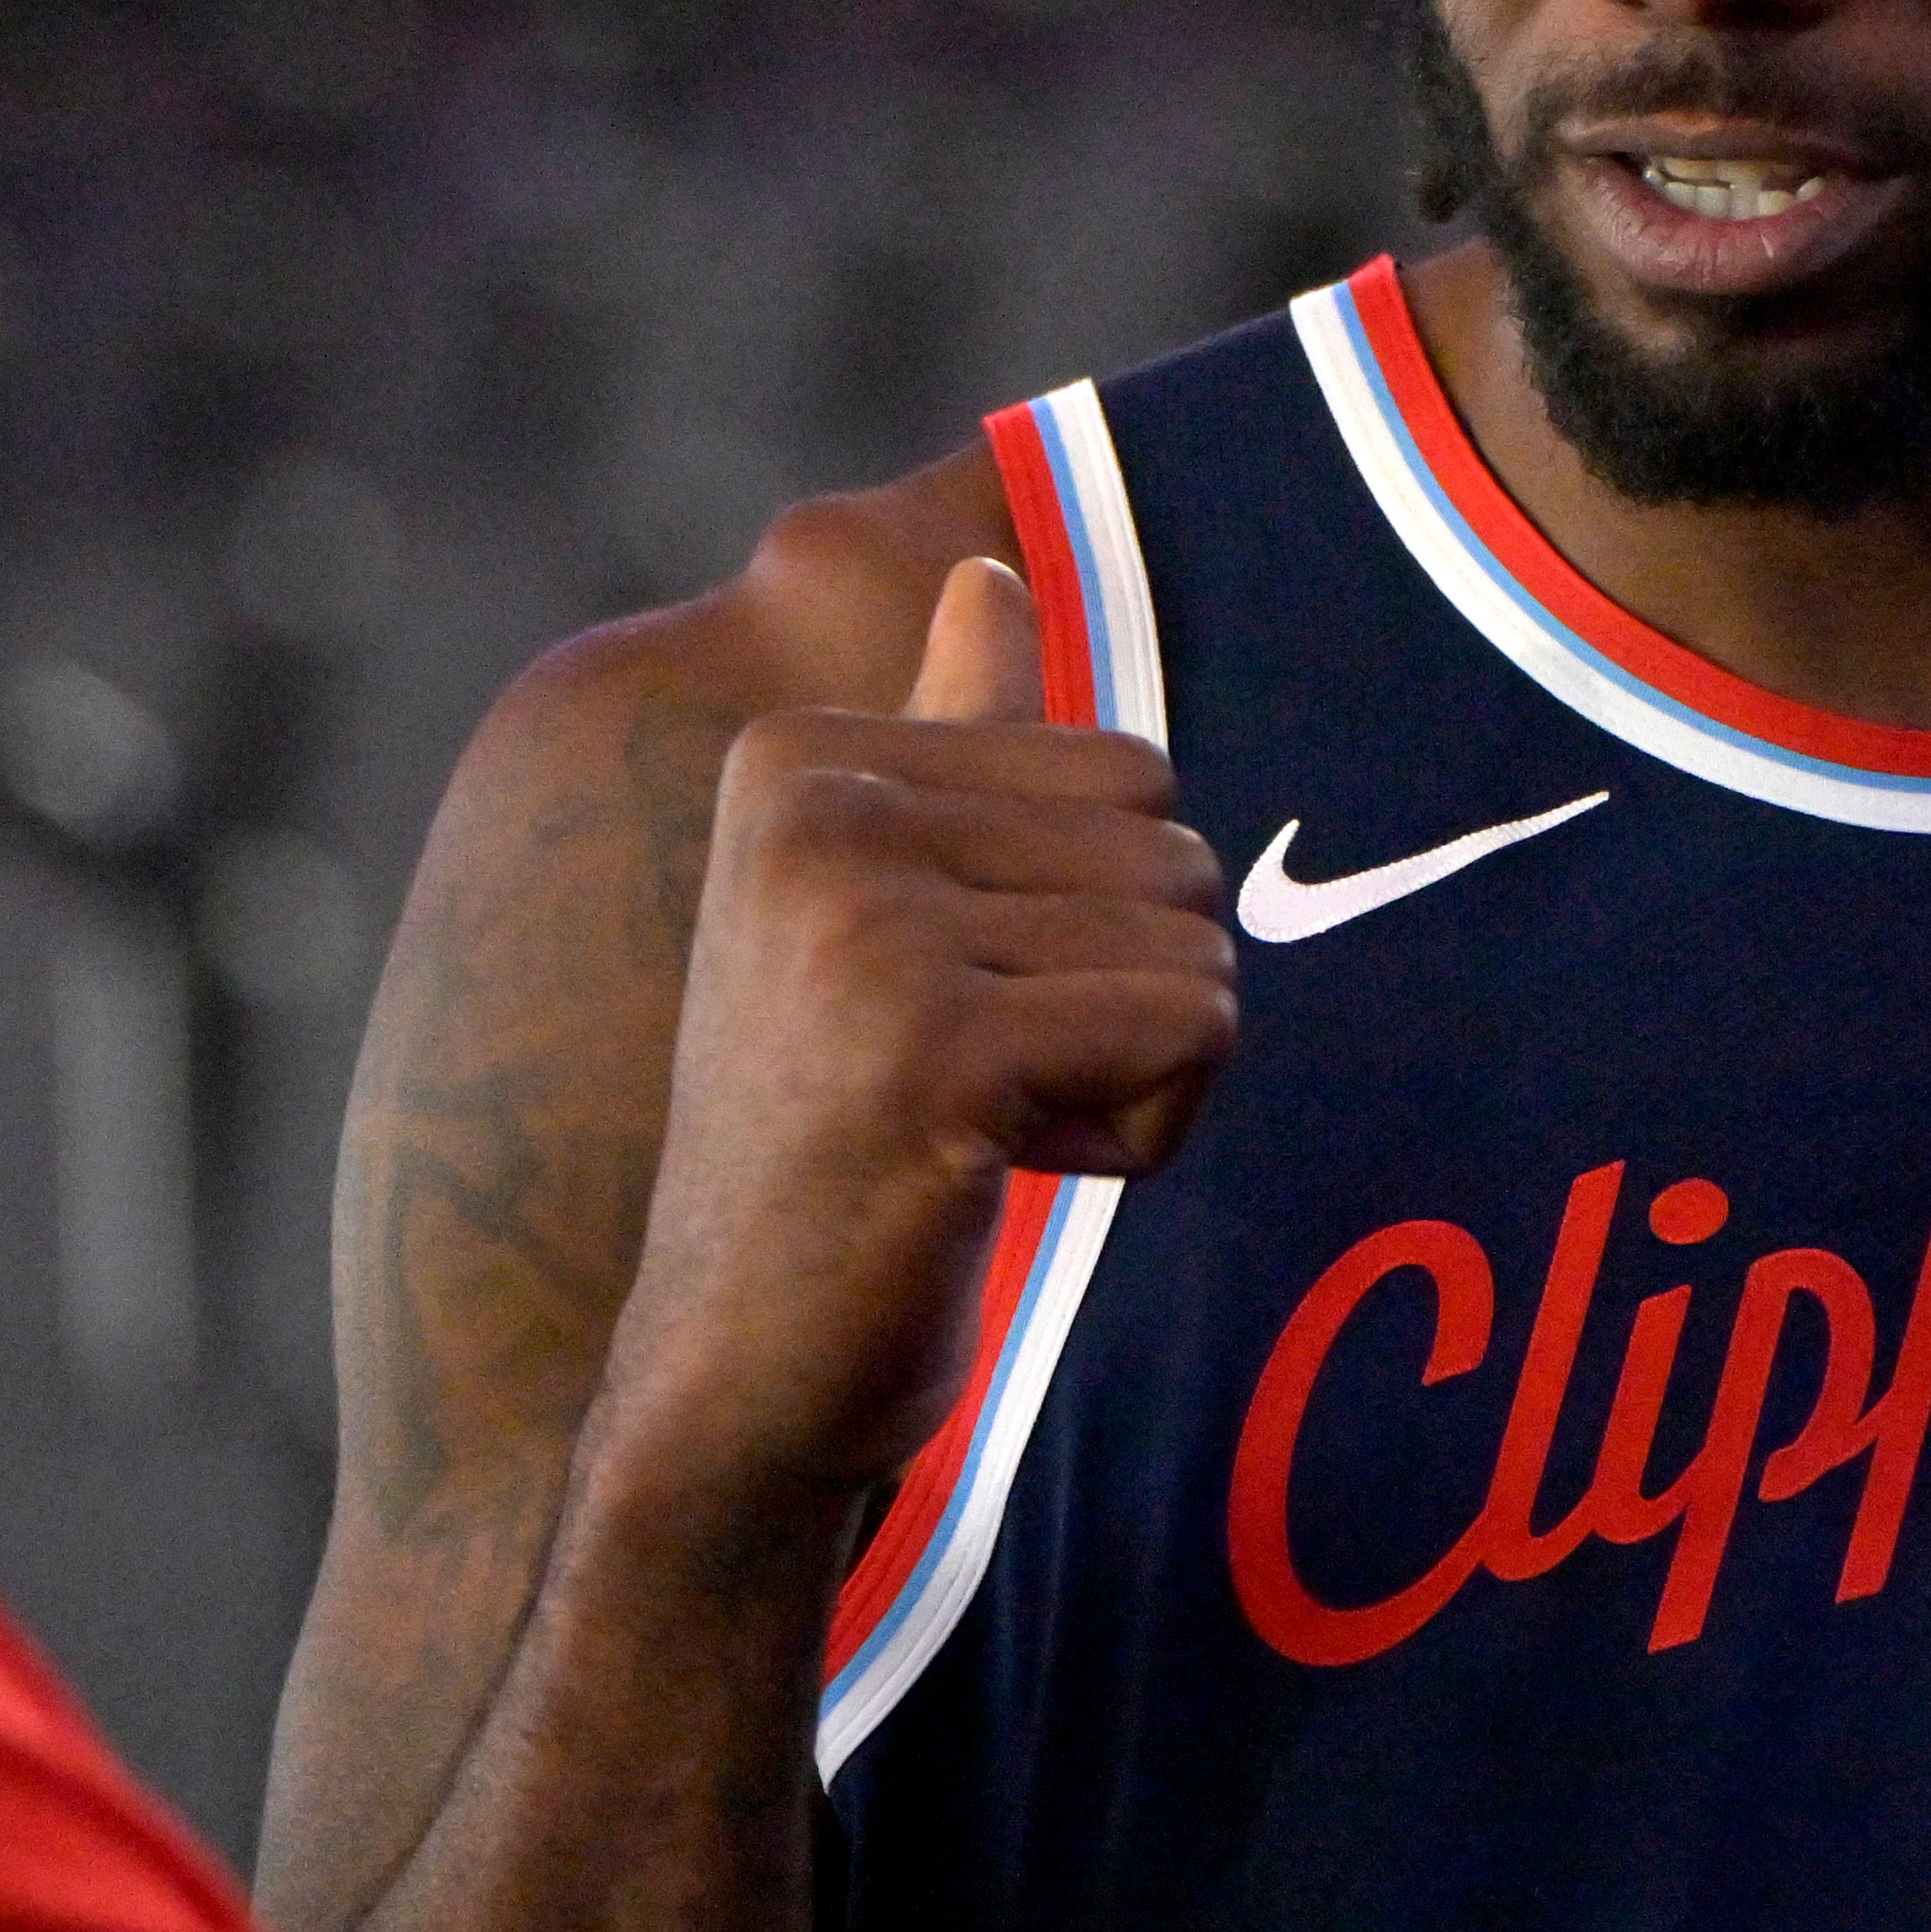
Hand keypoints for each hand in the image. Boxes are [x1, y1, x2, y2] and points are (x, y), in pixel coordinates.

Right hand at [586, 561, 1235, 1538]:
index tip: (949, 1009)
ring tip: (980, 1131)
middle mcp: (814, 808)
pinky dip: (1146, 1130)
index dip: (1089, 915)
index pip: (1124, 769)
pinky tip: (1002, 1174)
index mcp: (800, 754)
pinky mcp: (933, 1045)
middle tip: (976, 1087)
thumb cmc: (829, 1141)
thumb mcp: (869, 910)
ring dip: (1136, 1071)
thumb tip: (986, 564)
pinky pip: (1193, 1028)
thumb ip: (939, 738)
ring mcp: (864, 924)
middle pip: (1174, 847)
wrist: (734, 1367)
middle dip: (1129, 990)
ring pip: (1197, 943)